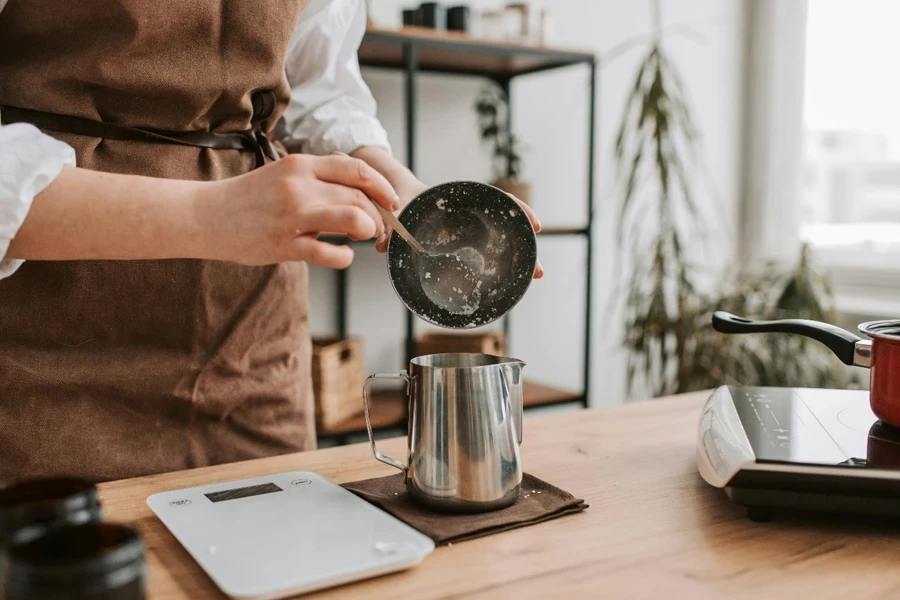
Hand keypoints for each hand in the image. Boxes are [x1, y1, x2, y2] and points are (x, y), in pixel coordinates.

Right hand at [194, 154, 398, 268]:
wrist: (205, 215)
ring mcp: (292, 216)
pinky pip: (329, 253)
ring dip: (367, 231)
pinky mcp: (283, 245)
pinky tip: (342, 255)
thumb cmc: (250, 198)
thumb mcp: (284, 174)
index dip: (382, 187)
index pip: (357, 170)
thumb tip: (360, 187)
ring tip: (363, 237)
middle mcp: (299, 187)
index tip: (391, 201)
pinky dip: (344, 257)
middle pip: (359, 197)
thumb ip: (319, 177)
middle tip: (378, 228)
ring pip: (352, 219)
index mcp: (301, 165)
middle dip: (378, 216)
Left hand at [374, 174, 543, 278]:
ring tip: (532, 278)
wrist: (394, 193)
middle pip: (506, 227)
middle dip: (525, 247)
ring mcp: (468, 228)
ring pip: (499, 241)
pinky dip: (496, 264)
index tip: (536, 225)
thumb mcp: (396, 206)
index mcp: (459, 198)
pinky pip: (484, 251)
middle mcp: (469, 214)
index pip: (498, 200)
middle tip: (539, 271)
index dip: (519, 211)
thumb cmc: (398, 196)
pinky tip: (506, 279)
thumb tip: (381, 246)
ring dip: (516, 258)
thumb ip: (389, 225)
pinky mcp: (461, 241)